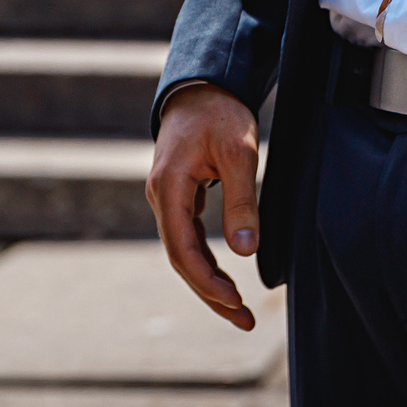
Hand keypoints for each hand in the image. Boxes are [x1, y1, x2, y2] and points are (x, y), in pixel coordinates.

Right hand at [146, 84, 260, 330]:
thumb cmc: (220, 113)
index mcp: (169, 186)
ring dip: (208, 282)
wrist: (202, 85)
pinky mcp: (178, 195)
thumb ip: (241, 201)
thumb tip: (245, 252)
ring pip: (183, 251)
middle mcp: (161, 196)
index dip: (207, 281)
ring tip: (239, 310)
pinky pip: (187, 237)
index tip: (236, 301)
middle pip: (180, 258)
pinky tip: (225, 278)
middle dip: (210, 293)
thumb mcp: (239, 152)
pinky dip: (206, 261)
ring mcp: (167, 197)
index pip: (182, 248)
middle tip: (244, 321)